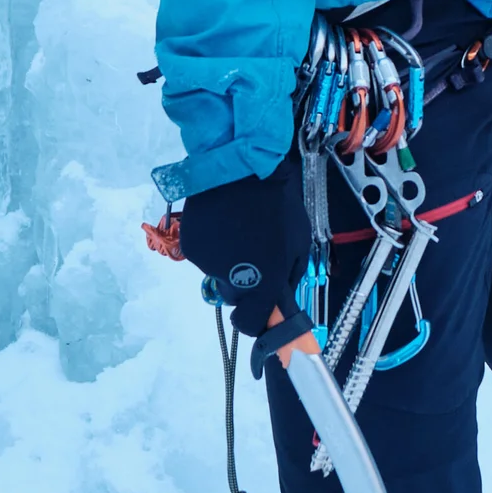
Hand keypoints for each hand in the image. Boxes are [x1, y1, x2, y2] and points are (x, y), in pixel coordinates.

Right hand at [176, 154, 310, 336]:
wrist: (241, 167)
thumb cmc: (278, 204)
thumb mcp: (300, 242)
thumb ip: (291, 278)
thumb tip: (282, 303)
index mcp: (262, 283)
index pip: (251, 324)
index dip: (257, 320)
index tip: (261, 311)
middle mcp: (231, 280)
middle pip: (236, 298)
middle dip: (246, 285)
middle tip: (256, 255)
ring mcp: (207, 264)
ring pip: (220, 274)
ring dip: (231, 261)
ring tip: (241, 230)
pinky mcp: (191, 247)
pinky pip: (206, 255)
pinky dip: (215, 246)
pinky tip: (224, 222)